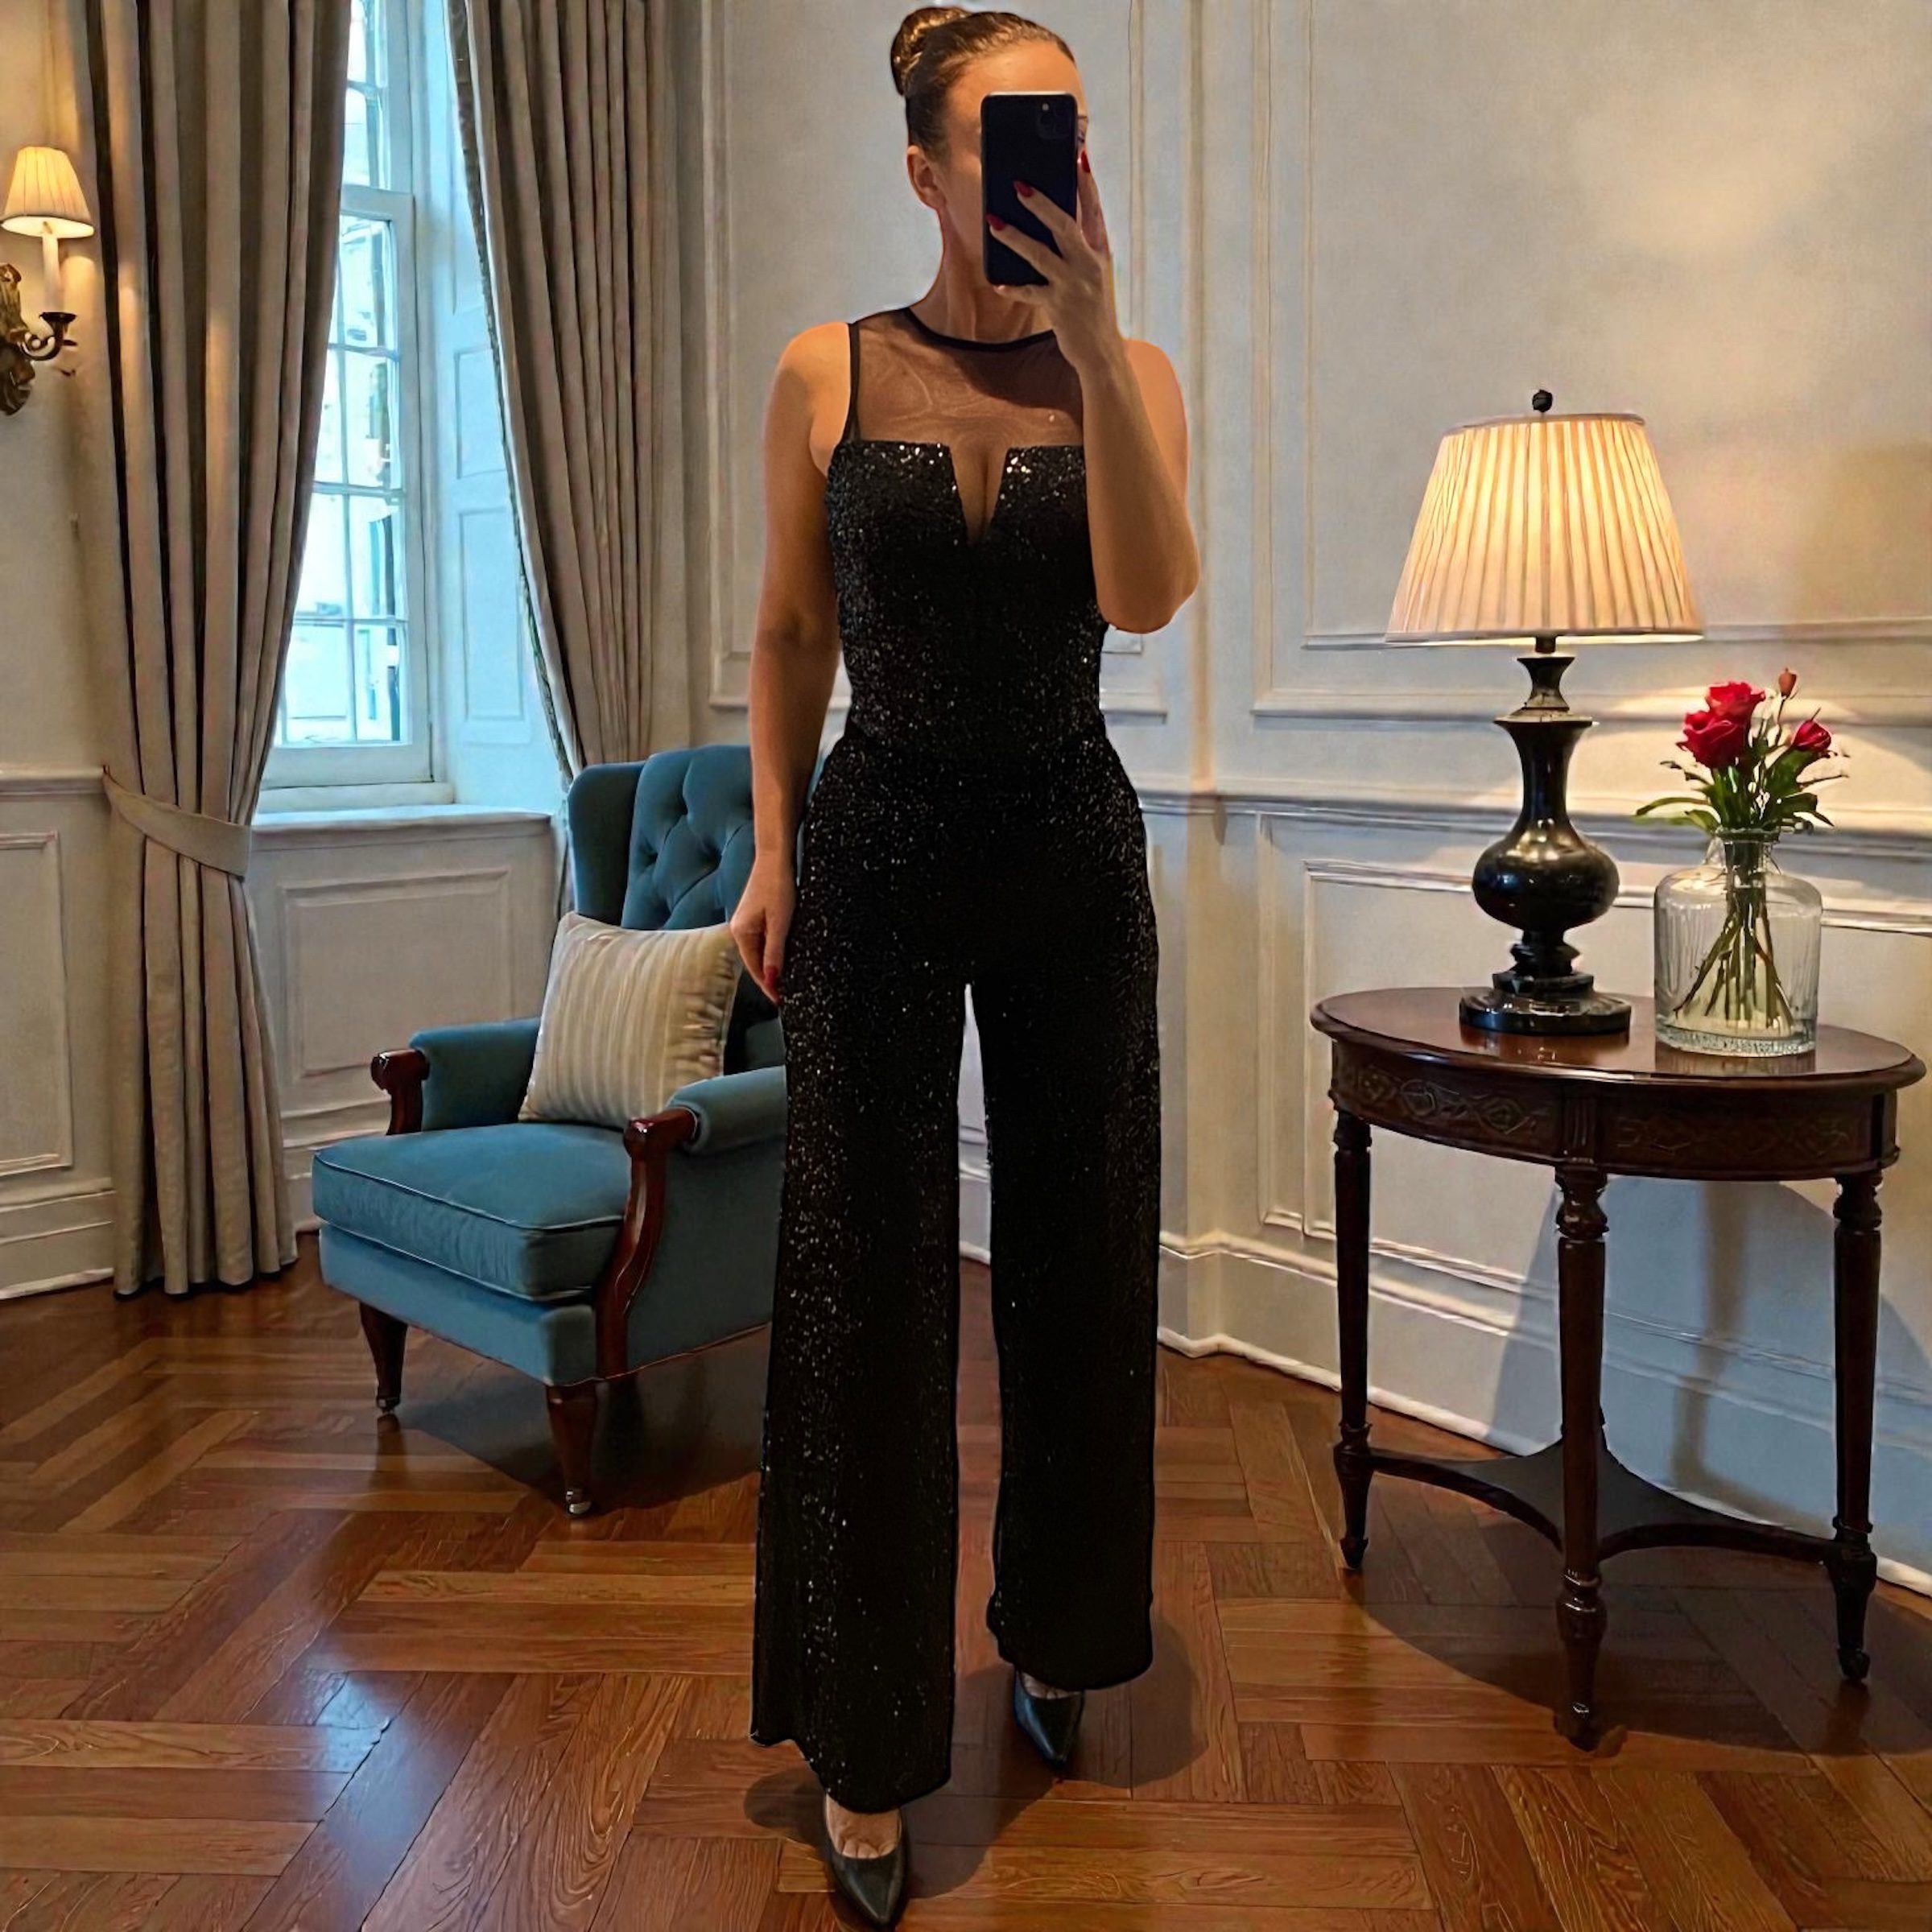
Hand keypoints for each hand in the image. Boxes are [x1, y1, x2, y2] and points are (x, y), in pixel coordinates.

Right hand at [730, 855, 795, 1004]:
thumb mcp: (780, 923)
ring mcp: (746, 923)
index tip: (781, 1001)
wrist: (775, 857)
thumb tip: (771, 981)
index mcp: (741, 934)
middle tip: (786, 995)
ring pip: (759, 952)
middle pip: (755, 962)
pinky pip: (763, 941)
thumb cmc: (778, 887)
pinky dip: (772, 952)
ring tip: (786, 981)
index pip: (755, 969)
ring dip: (771, 966)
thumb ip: (775, 952)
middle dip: (769, 979)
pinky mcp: (754, 916)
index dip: (768, 986)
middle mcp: (739, 930)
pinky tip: (782, 957)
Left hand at [987, 145, 1121, 372]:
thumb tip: (1052, 218)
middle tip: (1017, 185)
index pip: (1093, 208)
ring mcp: (1074, 284)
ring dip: (1014, 237)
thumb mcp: (1094, 273)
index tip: (1078, 155)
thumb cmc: (1093, 309)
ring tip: (993, 223)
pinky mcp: (1059, 306)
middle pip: (1063, 224)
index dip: (1086, 182)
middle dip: (1039, 203)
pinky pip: (1029, 292)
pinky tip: (998, 282)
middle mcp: (1090, 263)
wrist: (1103, 353)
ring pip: (1040, 254)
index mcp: (1100, 250)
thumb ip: (1079, 246)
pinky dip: (1013, 287)